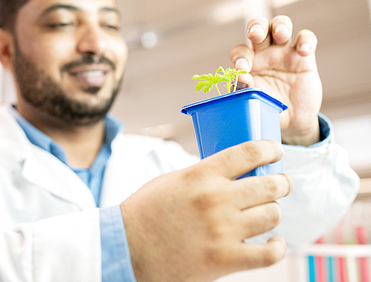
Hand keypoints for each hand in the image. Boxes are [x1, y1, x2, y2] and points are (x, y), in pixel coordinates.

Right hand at [121, 140, 291, 281]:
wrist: (128, 249)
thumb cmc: (145, 212)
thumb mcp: (172, 180)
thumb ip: (203, 173)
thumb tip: (232, 169)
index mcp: (201, 175)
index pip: (249, 152)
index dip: (270, 148)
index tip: (276, 151)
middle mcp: (216, 199)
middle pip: (270, 184)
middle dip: (281, 182)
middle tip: (279, 184)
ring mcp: (223, 231)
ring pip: (272, 215)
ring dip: (273, 212)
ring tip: (266, 212)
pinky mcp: (225, 260)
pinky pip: (270, 253)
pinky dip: (277, 246)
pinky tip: (272, 241)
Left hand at [230, 16, 321, 145]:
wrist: (291, 122)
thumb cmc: (266, 109)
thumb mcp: (253, 102)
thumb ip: (244, 90)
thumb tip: (240, 77)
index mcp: (247, 64)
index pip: (240, 52)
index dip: (239, 57)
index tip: (242, 68)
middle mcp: (263, 53)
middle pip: (258, 27)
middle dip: (257, 26)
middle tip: (255, 34)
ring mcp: (284, 52)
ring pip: (280, 26)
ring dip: (280, 25)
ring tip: (281, 34)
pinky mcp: (304, 57)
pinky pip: (306, 39)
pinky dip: (306, 41)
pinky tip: (304, 52)